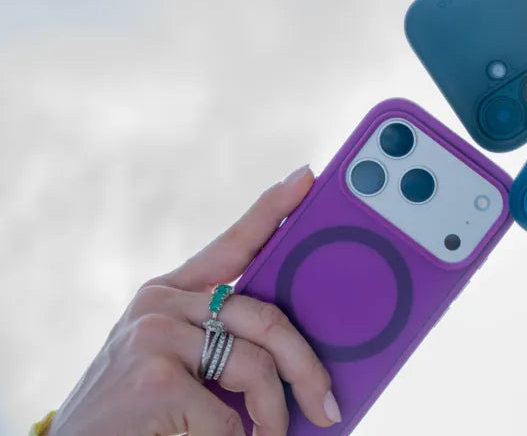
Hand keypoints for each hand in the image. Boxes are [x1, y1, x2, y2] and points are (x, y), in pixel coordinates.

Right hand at [49, 166, 341, 435]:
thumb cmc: (138, 418)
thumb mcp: (180, 366)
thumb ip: (225, 345)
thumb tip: (298, 357)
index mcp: (168, 294)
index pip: (232, 243)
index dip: (272, 209)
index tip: (307, 177)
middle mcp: (159, 304)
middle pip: (266, 317)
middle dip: (306, 368)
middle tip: (327, 405)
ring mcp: (155, 336)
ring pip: (256, 367)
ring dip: (273, 417)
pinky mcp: (156, 379)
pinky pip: (229, 417)